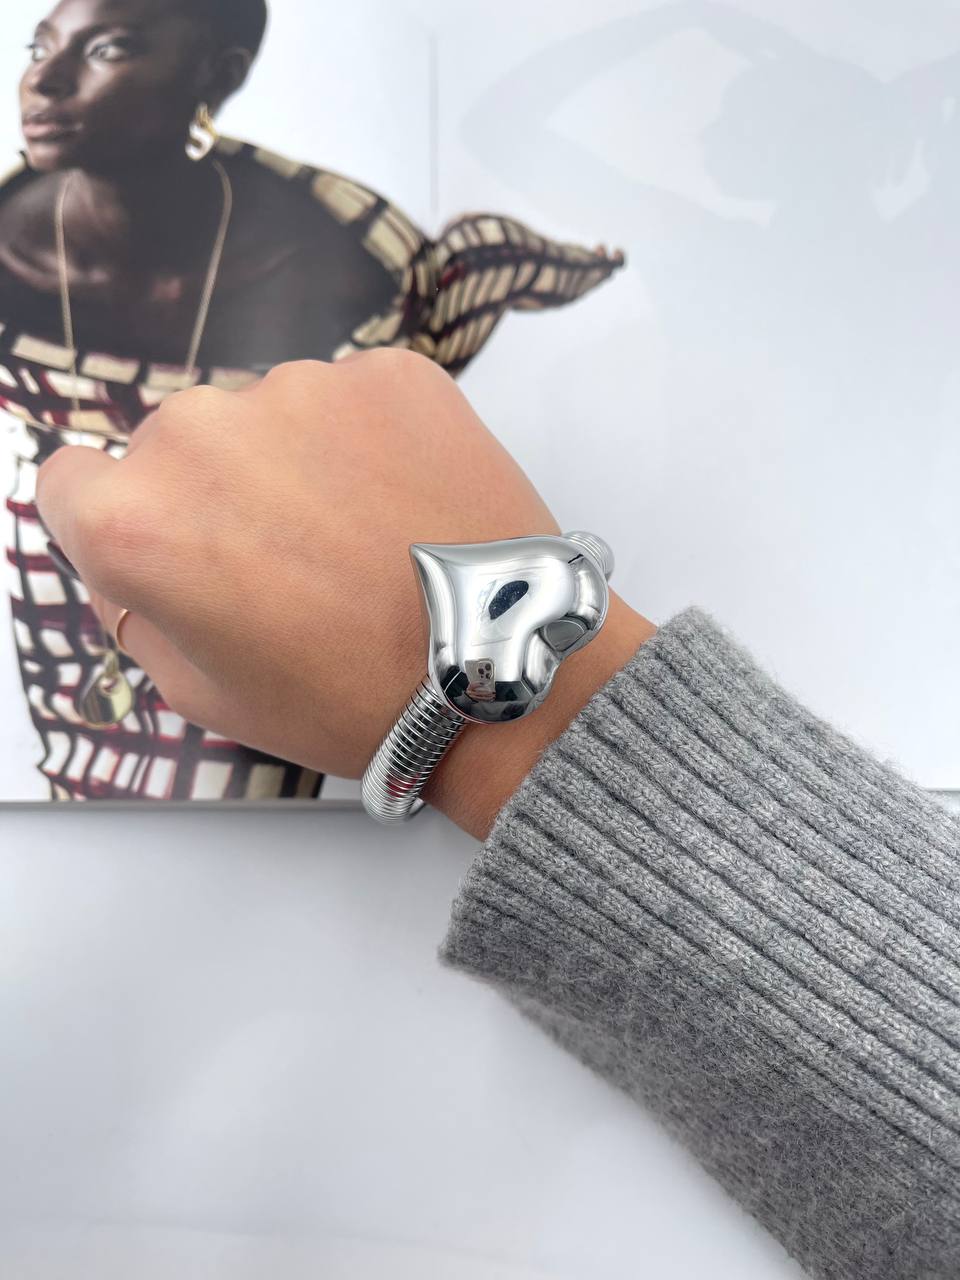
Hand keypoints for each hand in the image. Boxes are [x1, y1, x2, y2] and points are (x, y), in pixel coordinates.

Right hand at [36, 350, 654, 835]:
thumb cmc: (348, 696)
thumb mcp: (202, 689)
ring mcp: (301, 387)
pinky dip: (368, 439)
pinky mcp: (388, 370)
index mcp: (137, 519)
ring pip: (269, 415)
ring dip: (297, 460)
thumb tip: (126, 550)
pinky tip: (407, 503)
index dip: (120, 522)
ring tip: (362, 535)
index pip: (72, 480)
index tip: (175, 550)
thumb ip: (133, 603)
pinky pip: (349, 397)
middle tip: (290, 558)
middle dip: (217, 492)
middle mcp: (202, 431)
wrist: (498, 666)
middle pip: (176, 443)